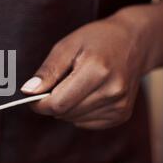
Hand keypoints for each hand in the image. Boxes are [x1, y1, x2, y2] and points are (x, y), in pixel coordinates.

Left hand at [21, 15, 149, 129]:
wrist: (135, 41)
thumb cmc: (97, 40)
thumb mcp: (67, 46)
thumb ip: (47, 71)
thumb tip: (27, 92)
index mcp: (97, 70)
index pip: (58, 103)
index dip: (39, 104)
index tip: (32, 96)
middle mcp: (112, 91)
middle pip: (65, 113)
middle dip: (52, 103)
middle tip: (57, 83)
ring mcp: (120, 105)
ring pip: (74, 120)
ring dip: (66, 107)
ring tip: (76, 84)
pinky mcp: (122, 114)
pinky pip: (87, 123)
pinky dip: (79, 112)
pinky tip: (87, 93)